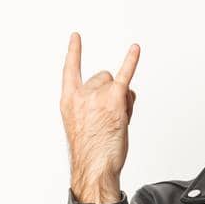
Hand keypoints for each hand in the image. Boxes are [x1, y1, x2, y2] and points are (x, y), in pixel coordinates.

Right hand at [61, 32, 139, 203]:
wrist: (94, 166)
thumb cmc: (91, 152)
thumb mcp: (82, 125)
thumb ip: (93, 105)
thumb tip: (119, 93)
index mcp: (68, 100)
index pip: (70, 70)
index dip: (75, 52)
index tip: (77, 37)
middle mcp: (81, 94)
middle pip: (104, 78)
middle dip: (112, 92)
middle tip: (112, 117)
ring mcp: (97, 95)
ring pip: (119, 84)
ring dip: (124, 99)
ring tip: (120, 120)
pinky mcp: (114, 100)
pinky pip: (125, 75)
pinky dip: (131, 61)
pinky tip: (135, 48)